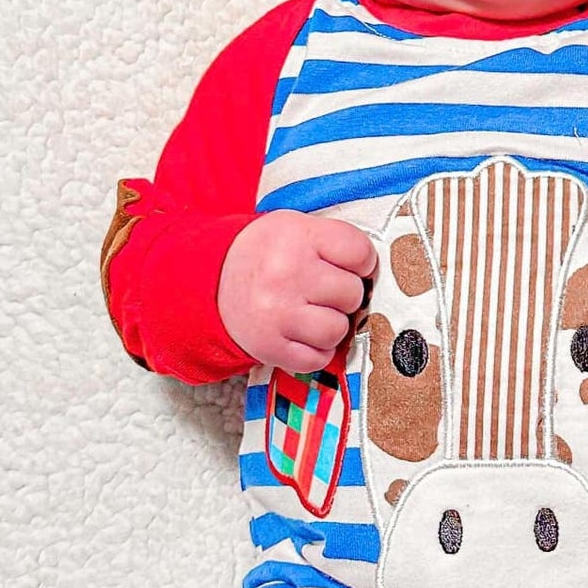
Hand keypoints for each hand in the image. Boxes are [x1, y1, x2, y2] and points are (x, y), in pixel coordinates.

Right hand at [217, 211, 375, 372]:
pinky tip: (300, 334)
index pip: (360, 252)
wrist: (210, 282)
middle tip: (322, 291)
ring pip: (337, 330)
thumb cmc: (267, 255)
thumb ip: (335, 242)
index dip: (361, 262)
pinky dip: (315, 351)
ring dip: (331, 326)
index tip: (347, 265)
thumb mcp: (295, 227)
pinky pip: (318, 359)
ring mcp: (277, 313)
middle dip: (344, 295)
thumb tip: (377, 277)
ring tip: (311, 313)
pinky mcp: (269, 347)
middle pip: (352, 294)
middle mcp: (287, 274)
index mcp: (297, 236)